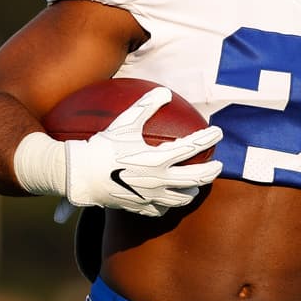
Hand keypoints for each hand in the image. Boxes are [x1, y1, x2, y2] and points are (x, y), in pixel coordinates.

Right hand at [64, 86, 222, 216]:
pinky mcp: (140, 207)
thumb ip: (147, 106)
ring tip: (196, 186)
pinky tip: (169, 199)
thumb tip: (165, 91)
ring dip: (193, 190)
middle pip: (196, 178)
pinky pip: (162, 210)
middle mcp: (159, 180)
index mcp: (158, 158)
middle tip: (218, 165)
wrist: (82, 175)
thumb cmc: (104, 146)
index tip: (218, 132)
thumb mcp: (126, 122)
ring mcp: (151, 196)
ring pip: (182, 198)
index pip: (193, 147)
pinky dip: (169, 204)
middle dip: (212, 171)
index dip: (209, 137)